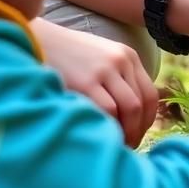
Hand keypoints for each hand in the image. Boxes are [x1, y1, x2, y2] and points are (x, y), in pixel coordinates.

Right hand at [30, 18, 158, 147]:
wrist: (38, 39)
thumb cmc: (67, 56)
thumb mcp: (100, 59)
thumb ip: (117, 80)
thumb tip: (130, 119)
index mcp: (128, 56)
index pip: (150, 94)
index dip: (147, 120)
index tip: (137, 135)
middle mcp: (121, 61)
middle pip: (142, 104)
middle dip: (137, 131)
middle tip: (127, 147)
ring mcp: (104, 70)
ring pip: (130, 109)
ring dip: (126, 133)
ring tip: (114, 145)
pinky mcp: (85, 82)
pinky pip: (107, 111)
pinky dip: (108, 127)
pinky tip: (100, 135)